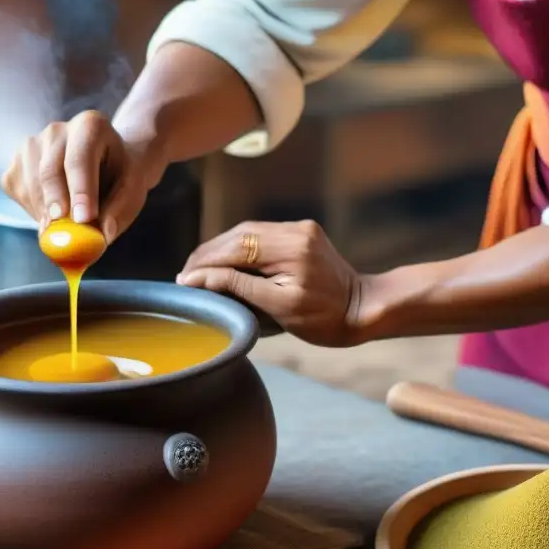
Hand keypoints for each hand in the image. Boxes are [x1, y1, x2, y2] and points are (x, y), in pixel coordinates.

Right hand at [1, 110, 167, 241]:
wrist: (103, 165)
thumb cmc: (118, 178)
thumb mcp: (131, 191)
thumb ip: (120, 211)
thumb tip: (103, 234)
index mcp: (90, 126)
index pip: (81, 158)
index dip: (80, 190)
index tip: (83, 218)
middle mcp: (57, 130)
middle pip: (49, 170)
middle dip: (55, 204)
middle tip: (61, 234)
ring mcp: (31, 144)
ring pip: (30, 184)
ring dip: (45, 214)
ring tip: (67, 228)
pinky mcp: (16, 163)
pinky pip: (18, 192)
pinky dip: (33, 211)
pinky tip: (53, 214)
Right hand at [177, 220, 367, 346]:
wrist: (364, 309)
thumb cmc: (324, 319)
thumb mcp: (278, 307)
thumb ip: (238, 287)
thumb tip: (198, 279)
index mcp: (291, 247)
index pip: (236, 247)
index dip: (206, 263)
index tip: (184, 280)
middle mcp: (294, 230)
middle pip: (238, 235)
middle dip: (209, 255)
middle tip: (186, 276)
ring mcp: (298, 229)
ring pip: (246, 233)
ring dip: (221, 251)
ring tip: (199, 271)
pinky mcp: (300, 234)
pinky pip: (260, 236)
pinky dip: (239, 249)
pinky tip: (225, 263)